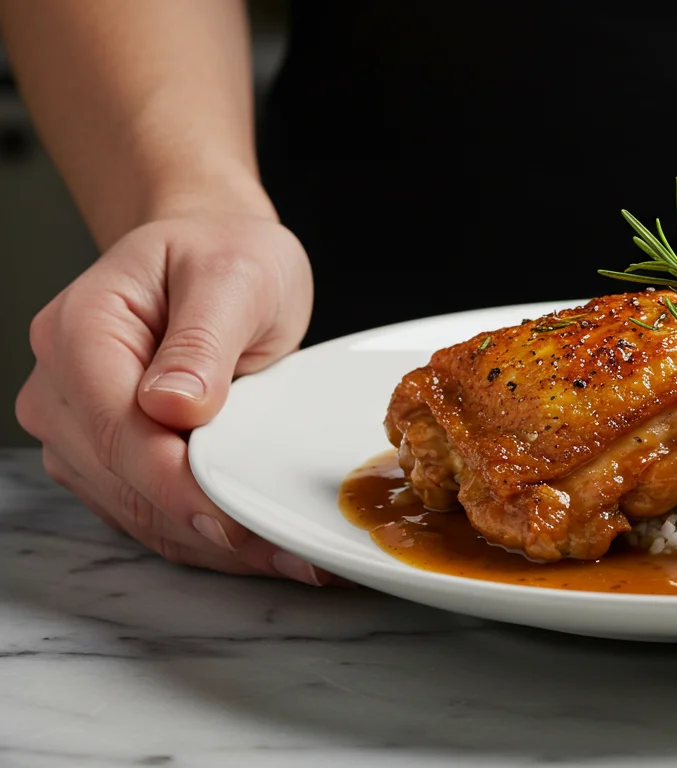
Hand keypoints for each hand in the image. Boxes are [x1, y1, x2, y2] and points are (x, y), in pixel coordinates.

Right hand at [14, 213, 328, 583]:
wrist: (209, 253)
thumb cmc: (222, 254)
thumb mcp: (233, 276)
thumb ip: (202, 339)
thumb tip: (172, 407)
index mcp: (81, 331)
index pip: (119, 430)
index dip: (178, 484)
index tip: (235, 519)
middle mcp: (63, 386)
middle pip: (123, 481)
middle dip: (207, 526)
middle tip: (291, 555)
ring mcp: (79, 429)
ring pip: (135, 511)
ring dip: (210, 544)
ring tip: (289, 557)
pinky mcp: (107, 459)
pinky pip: (149, 513)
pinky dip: (204, 536)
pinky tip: (261, 546)